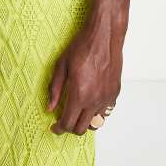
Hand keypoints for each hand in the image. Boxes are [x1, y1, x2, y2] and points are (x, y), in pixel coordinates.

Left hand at [47, 21, 122, 135]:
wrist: (104, 36)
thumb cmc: (82, 47)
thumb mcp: (61, 65)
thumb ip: (55, 89)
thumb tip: (50, 107)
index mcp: (79, 94)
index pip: (68, 123)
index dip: (59, 128)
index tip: (55, 127)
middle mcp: (94, 100)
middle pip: (81, 128)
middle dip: (70, 128)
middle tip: (64, 120)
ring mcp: (107, 97)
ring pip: (96, 123)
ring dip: (85, 121)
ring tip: (78, 112)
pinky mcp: (115, 92)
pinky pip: (106, 111)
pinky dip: (97, 112)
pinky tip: (90, 102)